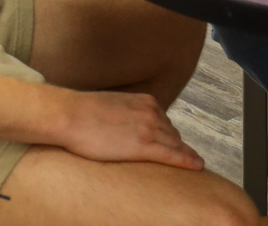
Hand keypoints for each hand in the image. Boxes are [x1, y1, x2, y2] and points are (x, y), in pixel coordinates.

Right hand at [52, 91, 202, 169]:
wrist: (70, 115)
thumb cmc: (83, 113)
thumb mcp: (114, 105)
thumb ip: (128, 114)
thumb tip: (127, 124)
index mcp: (146, 101)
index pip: (166, 121)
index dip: (171, 136)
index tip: (177, 144)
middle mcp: (152, 112)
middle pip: (172, 134)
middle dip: (178, 146)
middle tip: (187, 158)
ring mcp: (149, 128)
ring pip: (175, 144)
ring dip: (184, 154)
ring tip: (194, 164)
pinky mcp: (142, 145)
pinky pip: (172, 155)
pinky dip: (187, 160)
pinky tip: (197, 166)